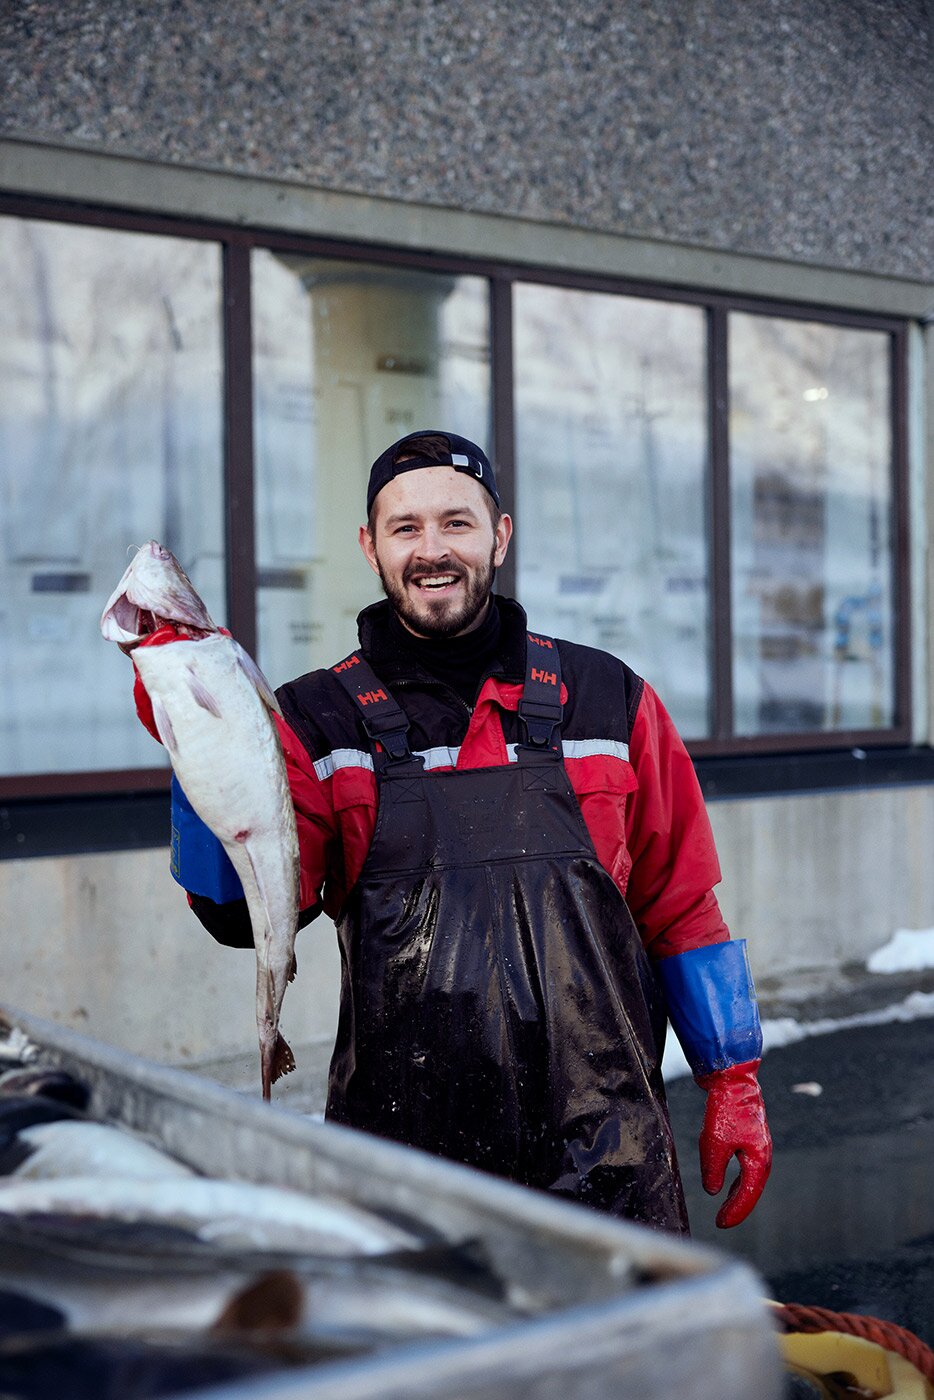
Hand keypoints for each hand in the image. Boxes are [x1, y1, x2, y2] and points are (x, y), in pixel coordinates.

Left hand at [696, 1059, 771, 1227]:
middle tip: (722, 1221)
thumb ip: (714, 1170)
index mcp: (759, 1158)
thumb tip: (713, 1191)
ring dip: (737, 1193)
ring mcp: (757, 1144)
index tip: (721, 1223)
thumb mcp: (714, 1142)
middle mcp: (762, 1153)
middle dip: (737, 1206)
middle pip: (751, 1188)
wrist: (732, 1077)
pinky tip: (726, 1183)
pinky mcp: (749, 1135)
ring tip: (725, 1207)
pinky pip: (744, 1165)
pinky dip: (736, 1178)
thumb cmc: (725, 1108)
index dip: (735, 1211)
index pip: (748, 1193)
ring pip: (749, 1177)